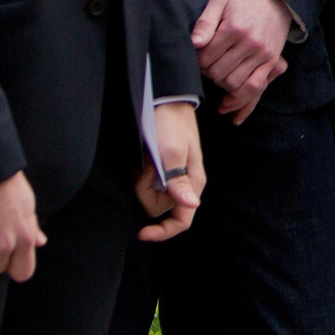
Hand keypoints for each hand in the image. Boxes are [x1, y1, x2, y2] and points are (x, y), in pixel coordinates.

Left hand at [137, 103, 206, 241]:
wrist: (163, 101)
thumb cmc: (170, 124)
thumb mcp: (172, 151)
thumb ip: (178, 180)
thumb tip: (192, 205)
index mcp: (193, 183)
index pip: (182, 220)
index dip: (163, 232)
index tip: (142, 233)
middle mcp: (184, 185)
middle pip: (160, 209)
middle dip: (147, 193)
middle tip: (147, 168)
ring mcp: (171, 179)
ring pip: (151, 198)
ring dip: (143, 183)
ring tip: (147, 161)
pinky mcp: (161, 172)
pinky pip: (147, 187)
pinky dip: (142, 177)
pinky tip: (144, 161)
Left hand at [193, 0, 291, 119]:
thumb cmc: (242, 0)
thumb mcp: (220, 1)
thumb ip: (205, 22)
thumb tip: (194, 44)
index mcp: (234, 27)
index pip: (206, 58)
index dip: (198, 61)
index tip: (199, 56)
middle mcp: (250, 42)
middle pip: (218, 73)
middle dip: (208, 73)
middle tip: (207, 66)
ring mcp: (262, 54)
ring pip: (233, 83)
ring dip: (221, 84)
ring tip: (219, 73)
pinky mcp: (271, 61)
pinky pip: (255, 87)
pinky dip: (240, 98)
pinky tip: (229, 101)